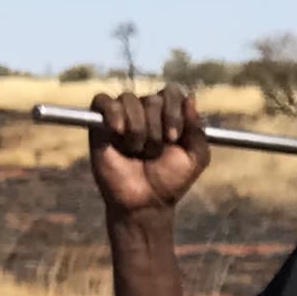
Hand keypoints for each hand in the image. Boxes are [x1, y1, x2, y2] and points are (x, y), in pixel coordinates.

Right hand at [89, 87, 208, 219]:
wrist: (145, 202)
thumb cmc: (170, 180)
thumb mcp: (196, 158)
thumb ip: (197, 129)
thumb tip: (190, 98)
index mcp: (168, 115)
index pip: (172, 93)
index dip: (174, 112)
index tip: (174, 138)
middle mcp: (145, 112)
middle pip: (152, 99)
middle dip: (156, 128)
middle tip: (154, 152)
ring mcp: (122, 116)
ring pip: (128, 99)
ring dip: (137, 128)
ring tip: (136, 150)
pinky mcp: (99, 124)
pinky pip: (102, 101)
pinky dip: (112, 113)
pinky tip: (118, 132)